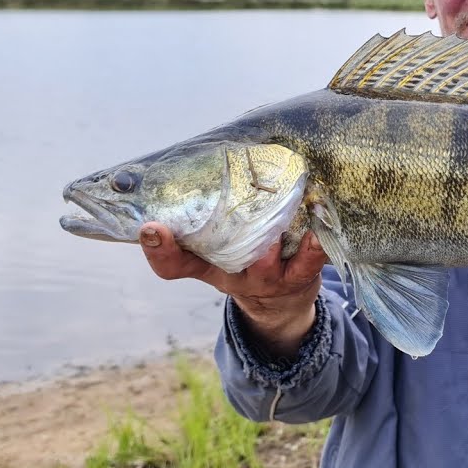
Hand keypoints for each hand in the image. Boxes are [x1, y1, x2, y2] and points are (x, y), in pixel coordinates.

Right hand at [139, 222, 328, 359]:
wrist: (284, 302)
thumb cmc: (247, 261)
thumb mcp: (217, 250)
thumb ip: (206, 217)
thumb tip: (202, 166)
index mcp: (207, 265)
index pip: (173, 264)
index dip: (159, 250)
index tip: (150, 228)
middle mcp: (235, 274)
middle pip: (223, 256)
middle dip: (223, 231)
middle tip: (223, 204)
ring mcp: (268, 278)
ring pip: (265, 258)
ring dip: (270, 234)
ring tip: (276, 205)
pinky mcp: (301, 276)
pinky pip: (308, 261)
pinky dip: (314, 244)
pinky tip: (317, 230)